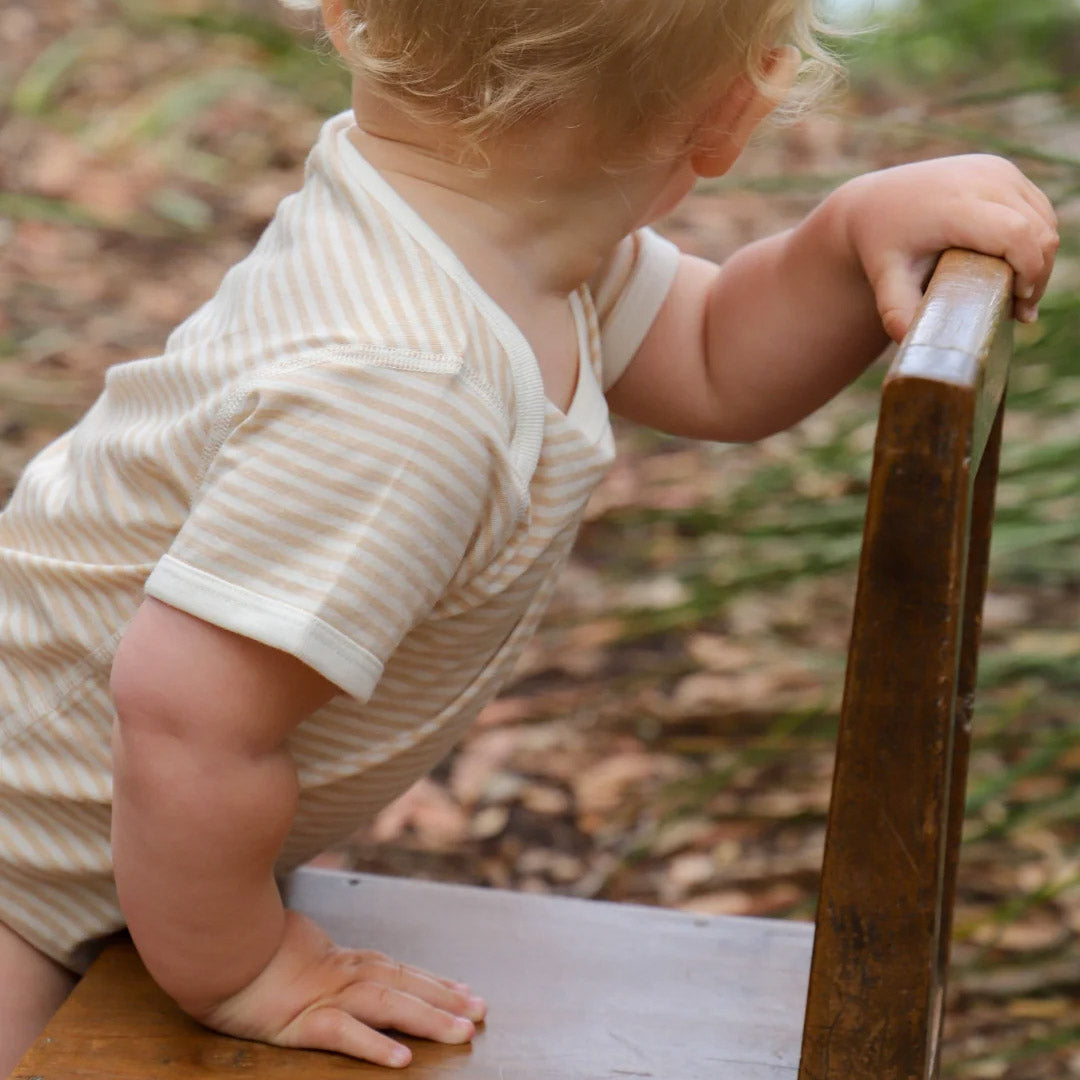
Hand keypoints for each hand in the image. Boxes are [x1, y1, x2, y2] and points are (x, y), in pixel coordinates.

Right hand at [196, 910, 486, 1067]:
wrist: (211, 943)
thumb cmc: (245, 946)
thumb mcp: (290, 948)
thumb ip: (313, 953)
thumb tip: (326, 959)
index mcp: (341, 961)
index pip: (399, 971)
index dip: (434, 981)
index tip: (467, 990)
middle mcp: (342, 973)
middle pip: (404, 985)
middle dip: (446, 999)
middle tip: (482, 1012)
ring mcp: (324, 995)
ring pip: (388, 1005)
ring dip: (428, 1018)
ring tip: (463, 1032)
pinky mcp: (301, 1020)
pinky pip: (344, 1035)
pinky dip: (375, 1046)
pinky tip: (402, 1059)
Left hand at [837, 154, 1057, 341]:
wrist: (872, 203)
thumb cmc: (881, 247)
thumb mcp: (884, 280)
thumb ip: (897, 313)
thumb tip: (910, 341)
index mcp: (953, 205)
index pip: (1016, 235)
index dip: (1030, 271)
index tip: (1017, 304)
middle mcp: (980, 178)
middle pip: (1038, 229)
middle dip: (1039, 273)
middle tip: (1021, 312)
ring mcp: (994, 169)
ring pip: (1044, 218)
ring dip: (1041, 257)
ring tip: (1020, 294)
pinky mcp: (1000, 168)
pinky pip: (1036, 206)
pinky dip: (1036, 238)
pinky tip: (1019, 267)